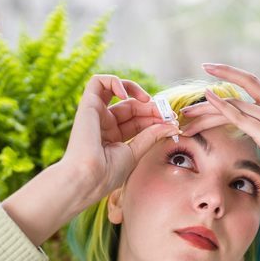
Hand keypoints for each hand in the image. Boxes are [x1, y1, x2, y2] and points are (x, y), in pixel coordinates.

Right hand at [61, 74, 179, 207]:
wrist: (87, 178)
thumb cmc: (107, 173)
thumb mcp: (135, 153)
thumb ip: (151, 136)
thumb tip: (172, 126)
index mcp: (114, 137)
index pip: (139, 120)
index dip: (156, 118)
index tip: (172, 123)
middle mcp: (104, 124)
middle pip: (132, 106)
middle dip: (152, 107)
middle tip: (168, 114)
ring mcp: (96, 114)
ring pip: (118, 91)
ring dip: (136, 91)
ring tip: (149, 100)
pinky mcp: (87, 105)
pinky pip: (98, 82)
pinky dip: (114, 81)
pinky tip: (126, 95)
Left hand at [178, 64, 259, 208]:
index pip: (250, 82)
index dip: (228, 72)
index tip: (207, 67)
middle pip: (236, 96)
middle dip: (207, 101)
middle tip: (184, 107)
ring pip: (233, 107)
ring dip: (206, 111)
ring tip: (186, 117)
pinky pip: (240, 117)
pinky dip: (222, 107)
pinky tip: (207, 100)